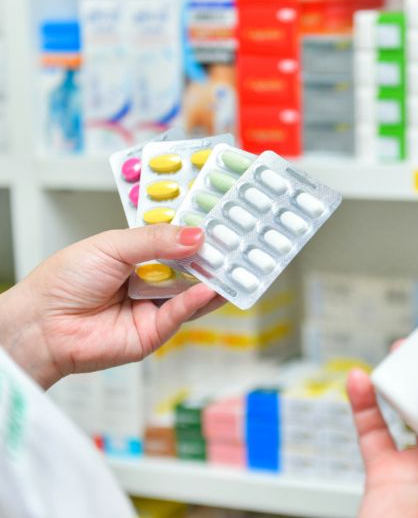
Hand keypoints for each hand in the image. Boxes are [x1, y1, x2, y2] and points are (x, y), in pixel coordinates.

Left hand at [0, 225, 225, 388]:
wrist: (41, 324)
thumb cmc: (64, 282)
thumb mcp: (112, 246)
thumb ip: (155, 240)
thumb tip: (196, 236)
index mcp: (139, 255)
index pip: (177, 241)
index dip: (198, 233)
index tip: (223, 222)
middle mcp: (151, 280)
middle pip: (191, 267)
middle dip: (214, 256)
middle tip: (238, 244)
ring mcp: (155, 307)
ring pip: (193, 292)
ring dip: (214, 280)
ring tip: (235, 266)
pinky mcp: (154, 333)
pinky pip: (180, 315)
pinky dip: (196, 301)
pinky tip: (207, 288)